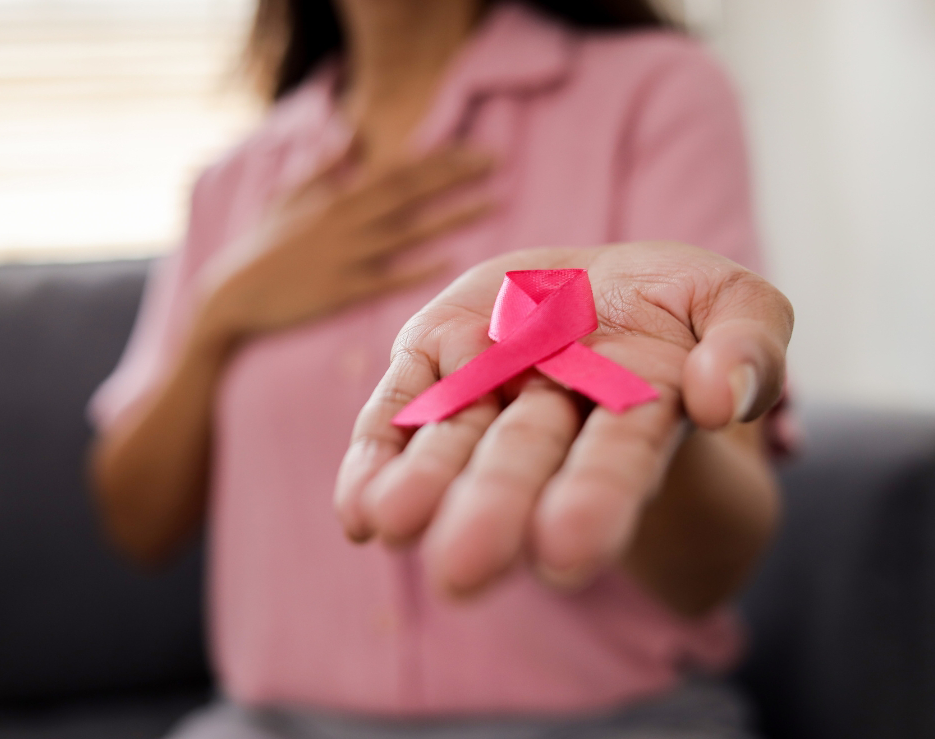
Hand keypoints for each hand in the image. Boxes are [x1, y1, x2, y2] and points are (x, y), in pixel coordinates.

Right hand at [199, 143, 493, 340]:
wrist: (231, 297)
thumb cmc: (262, 248)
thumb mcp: (288, 198)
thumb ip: (325, 168)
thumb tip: (352, 135)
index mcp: (336, 199)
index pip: (397, 170)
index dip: (438, 160)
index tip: (475, 151)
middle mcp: (345, 222)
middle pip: (410, 192)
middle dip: (455, 176)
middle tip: (497, 162)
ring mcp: (345, 257)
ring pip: (407, 231)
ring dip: (451, 217)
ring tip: (492, 204)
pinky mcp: (342, 292)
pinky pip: (387, 277)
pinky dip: (417, 268)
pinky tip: (450, 260)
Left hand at [335, 242, 792, 596]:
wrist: (593, 284)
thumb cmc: (673, 304)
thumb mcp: (735, 301)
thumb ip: (749, 343)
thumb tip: (719, 398)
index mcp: (634, 410)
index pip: (616, 460)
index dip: (594, 502)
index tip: (566, 552)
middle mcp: (550, 416)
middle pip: (521, 461)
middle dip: (494, 509)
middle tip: (462, 571)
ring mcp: (484, 389)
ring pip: (450, 441)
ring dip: (423, 485)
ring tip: (393, 523)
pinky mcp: (430, 362)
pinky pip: (397, 409)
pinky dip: (376, 457)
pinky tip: (360, 510)